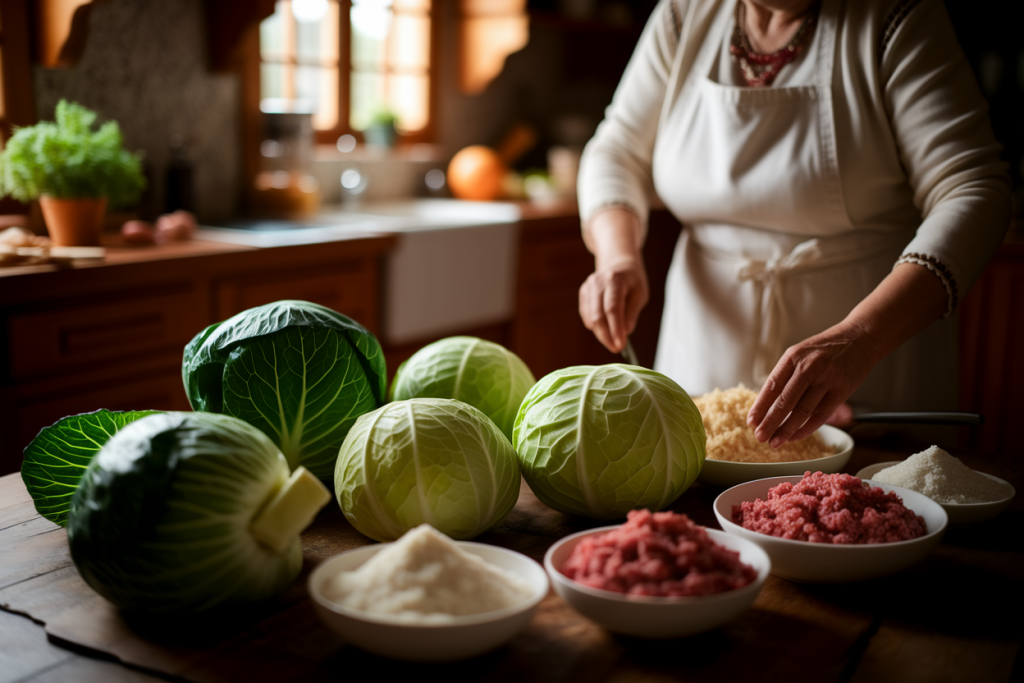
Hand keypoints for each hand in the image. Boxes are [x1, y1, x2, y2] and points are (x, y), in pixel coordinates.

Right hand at [579, 256, 648, 352]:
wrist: (618, 262)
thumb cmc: (632, 280)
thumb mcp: (640, 294)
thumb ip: (631, 313)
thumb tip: (625, 333)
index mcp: (615, 280)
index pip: (612, 308)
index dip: (615, 329)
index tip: (620, 345)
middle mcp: (598, 282)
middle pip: (597, 315)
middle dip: (606, 336)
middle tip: (616, 348)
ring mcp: (588, 287)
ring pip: (590, 318)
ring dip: (601, 333)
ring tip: (613, 340)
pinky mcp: (583, 293)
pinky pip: (586, 316)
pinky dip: (595, 327)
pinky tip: (605, 330)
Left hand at [746, 321, 878, 446]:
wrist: (859, 338)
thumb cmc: (825, 350)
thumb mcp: (800, 354)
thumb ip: (785, 376)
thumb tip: (766, 406)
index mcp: (793, 357)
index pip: (772, 386)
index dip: (760, 406)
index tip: (751, 421)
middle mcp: (808, 367)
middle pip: (785, 401)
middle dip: (770, 422)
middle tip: (760, 436)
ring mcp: (827, 378)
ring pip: (803, 411)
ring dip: (786, 429)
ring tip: (775, 442)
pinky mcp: (842, 390)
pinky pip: (821, 414)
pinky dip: (807, 428)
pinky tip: (796, 436)